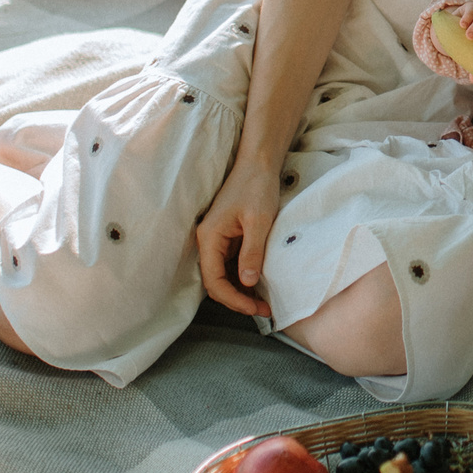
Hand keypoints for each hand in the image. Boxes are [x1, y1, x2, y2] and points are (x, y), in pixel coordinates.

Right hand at [194, 163, 282, 315]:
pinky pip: (231, 264)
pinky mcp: (228, 237)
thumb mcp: (259, 221)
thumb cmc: (257, 187)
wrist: (259, 163)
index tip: (255, 309)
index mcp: (210, 237)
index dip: (233, 300)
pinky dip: (244, 277)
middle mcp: (209, 241)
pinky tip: (260, 283)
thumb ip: (252, 253)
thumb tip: (246, 283)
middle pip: (216, 282)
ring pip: (224, 275)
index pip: (214, 281)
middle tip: (264, 309)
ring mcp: (217, 240)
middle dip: (238, 299)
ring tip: (264, 301)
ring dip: (241, 291)